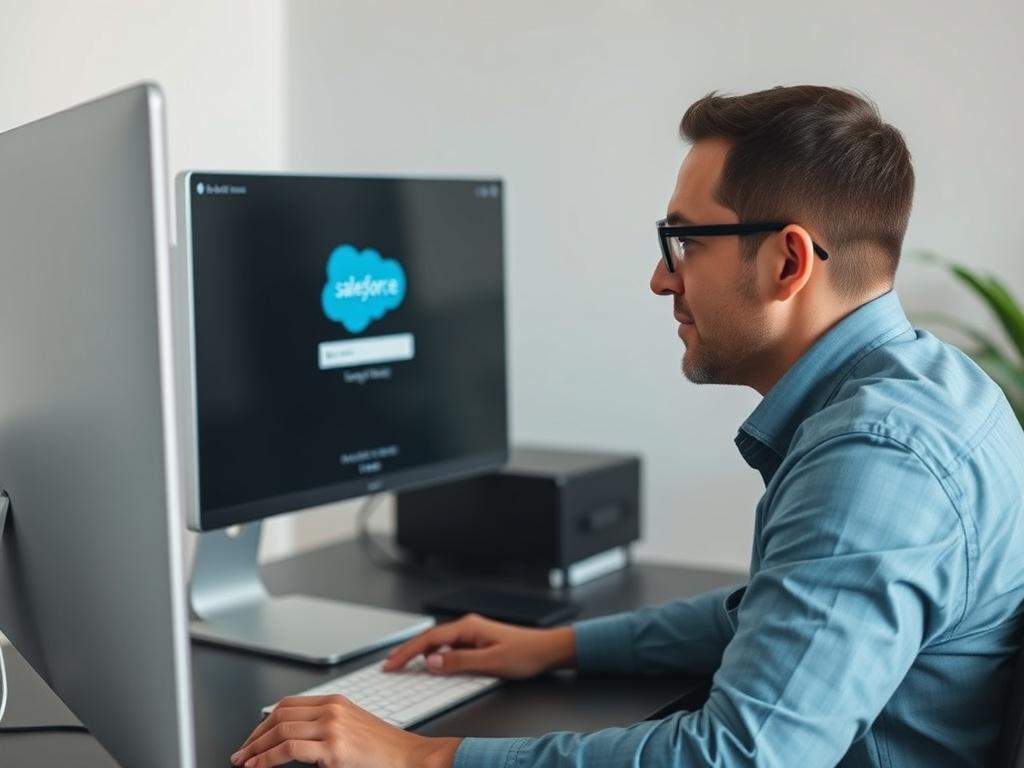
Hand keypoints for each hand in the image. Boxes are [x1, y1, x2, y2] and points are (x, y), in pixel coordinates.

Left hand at [229, 694, 459, 767]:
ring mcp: (332, 726)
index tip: (253, 739)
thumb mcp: (352, 728)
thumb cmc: (384, 749)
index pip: (288, 705)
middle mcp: (332, 709)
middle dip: (255, 736)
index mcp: (335, 701)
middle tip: (241, 753)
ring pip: (280, 730)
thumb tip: (294, 740)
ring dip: (256, 748)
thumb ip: (326, 726)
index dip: (264, 722)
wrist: (410, 757)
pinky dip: (267, 758)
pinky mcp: (333, 747)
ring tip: (244, 762)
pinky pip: (289, 749)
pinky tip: (258, 766)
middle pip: (279, 715)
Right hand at [383, 612, 575, 678]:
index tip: (391, 663)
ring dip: (419, 653)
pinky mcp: (477, 641)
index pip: (429, 639)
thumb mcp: (491, 662)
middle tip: (389, 664)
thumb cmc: (525, 654)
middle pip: (430, 639)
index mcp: (468, 627)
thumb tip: (431, 662)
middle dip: (407, 651)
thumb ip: (459, 662)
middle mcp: (468, 626)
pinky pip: (449, 648)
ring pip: (438, 643)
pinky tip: (430, 664)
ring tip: (402, 664)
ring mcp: (472, 633)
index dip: (407, 652)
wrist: (547, 650)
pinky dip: (434, 655)